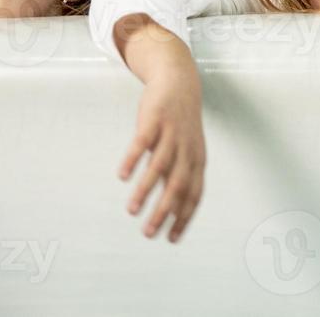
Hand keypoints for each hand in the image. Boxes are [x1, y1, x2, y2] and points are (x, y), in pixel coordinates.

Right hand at [114, 17, 205, 242]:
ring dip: (145, 190)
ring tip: (132, 211)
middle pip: (178, 185)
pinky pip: (143, 142)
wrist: (180, 80)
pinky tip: (122, 176)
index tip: (171, 239)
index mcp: (197, 159)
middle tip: (148, 234)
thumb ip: (179, 175)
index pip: (194, 194)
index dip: (183, 217)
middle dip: (164, 212)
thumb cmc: (181, 123)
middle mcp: (187, 148)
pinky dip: (133, 159)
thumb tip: (170, 210)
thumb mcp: (187, 149)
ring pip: (159, 166)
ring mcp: (171, 133)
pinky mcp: (155, 119)